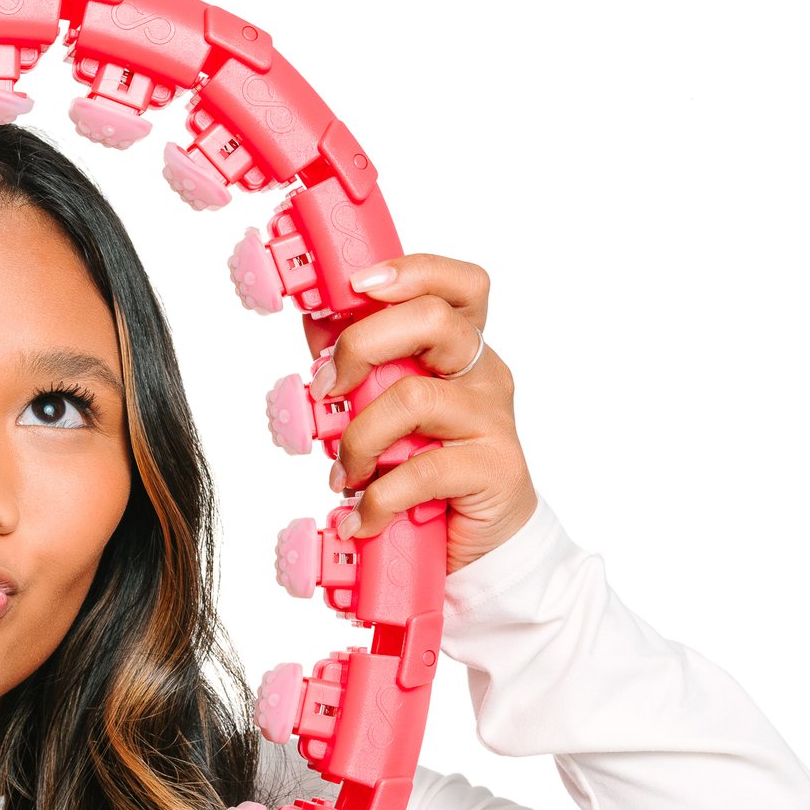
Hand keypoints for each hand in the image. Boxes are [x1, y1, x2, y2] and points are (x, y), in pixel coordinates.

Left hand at [301, 254, 538, 573]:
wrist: (480, 538)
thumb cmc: (428, 465)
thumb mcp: (387, 406)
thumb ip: (360, 364)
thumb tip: (316, 321)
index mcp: (462, 348)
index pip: (459, 285)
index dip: (413, 270)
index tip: (357, 285)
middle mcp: (483, 373)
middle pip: (432, 321)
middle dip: (361, 347)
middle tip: (327, 391)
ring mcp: (493, 419)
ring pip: (414, 398)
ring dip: (359, 440)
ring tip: (345, 476)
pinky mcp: (494, 468)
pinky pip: (422, 472)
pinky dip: (376, 499)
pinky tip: (360, 517)